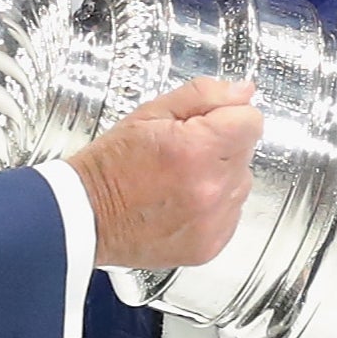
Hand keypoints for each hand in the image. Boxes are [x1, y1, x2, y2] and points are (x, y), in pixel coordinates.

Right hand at [74, 75, 261, 271]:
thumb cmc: (111, 165)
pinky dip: (213, 207)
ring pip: (241, 183)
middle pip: (246, 152)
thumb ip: (204, 95)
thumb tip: (244, 92)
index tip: (207, 123)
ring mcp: (213, 221)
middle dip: (221, 146)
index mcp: (198, 149)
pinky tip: (181, 202)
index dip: (228, 115)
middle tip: (182, 153)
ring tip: (179, 179)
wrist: (85, 216)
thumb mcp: (150, 112)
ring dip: (219, 177)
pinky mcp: (211, 245)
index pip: (251, 120)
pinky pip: (231, 214)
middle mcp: (211, 189)